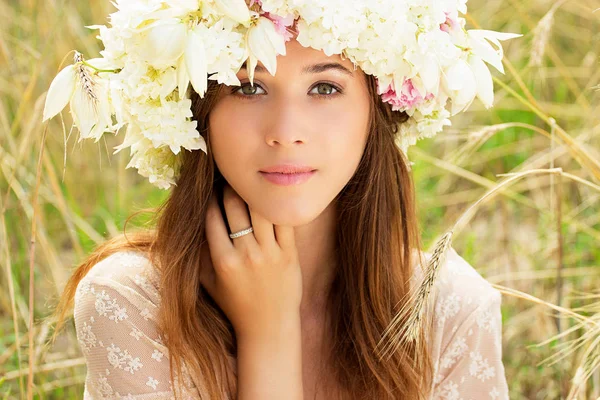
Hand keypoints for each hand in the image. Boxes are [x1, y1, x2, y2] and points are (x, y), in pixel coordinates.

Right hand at [199, 183, 302, 338]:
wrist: (269, 327)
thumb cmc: (235, 305)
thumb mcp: (209, 284)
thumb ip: (197, 256)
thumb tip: (186, 227)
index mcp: (223, 261)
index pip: (212, 217)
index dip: (209, 199)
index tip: (209, 190)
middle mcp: (246, 255)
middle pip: (235, 207)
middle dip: (228, 189)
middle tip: (228, 181)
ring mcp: (270, 253)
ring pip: (260, 209)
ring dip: (252, 194)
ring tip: (248, 187)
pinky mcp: (289, 254)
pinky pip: (282, 222)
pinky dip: (275, 208)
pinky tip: (270, 200)